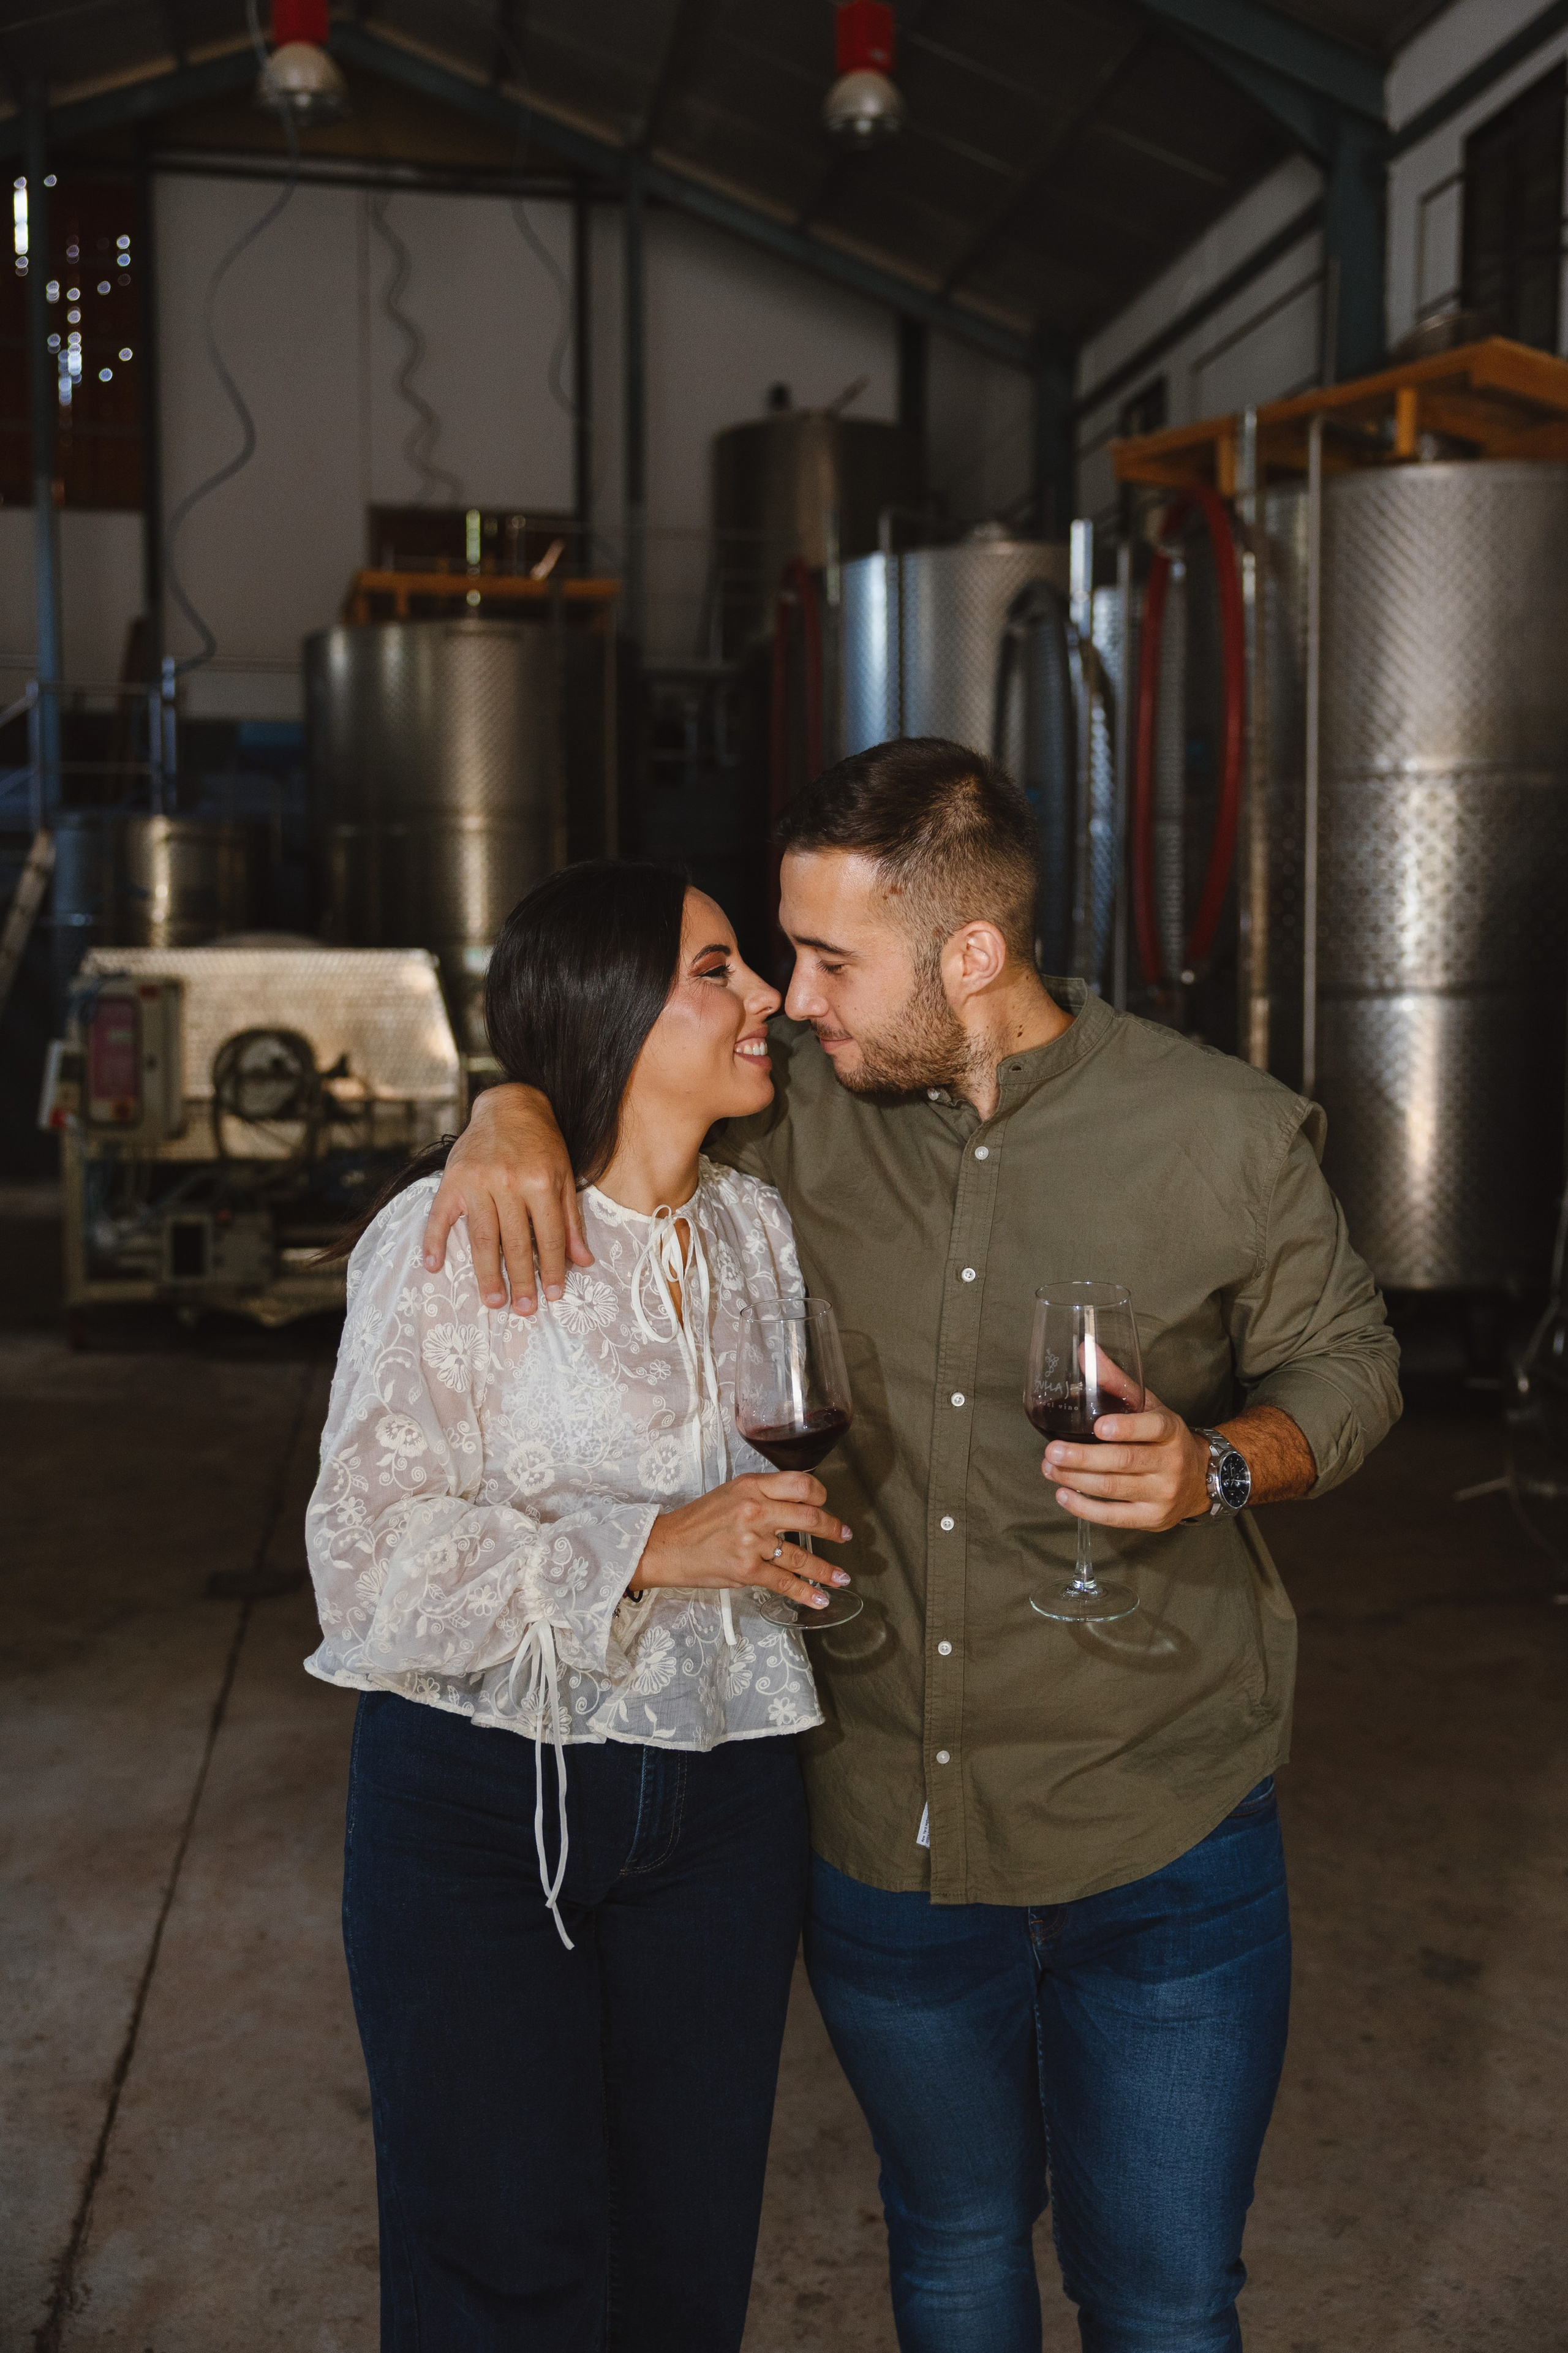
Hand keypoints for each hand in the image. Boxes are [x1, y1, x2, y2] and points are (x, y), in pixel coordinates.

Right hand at [420, 1083, 591, 1313]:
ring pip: (482, 1237)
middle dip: (521, 1280)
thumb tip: (583, 1262)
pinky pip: (440, 1216)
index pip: (548, 1237)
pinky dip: (434, 1241)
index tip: (554, 1295)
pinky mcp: (452, 1179)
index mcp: (540, 1182)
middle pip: (515, 1243)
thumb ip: (571, 1221)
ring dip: (487, 1273)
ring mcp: (477, 1181)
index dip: (552, 1269)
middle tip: (523, 1310)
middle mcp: (508, 1182)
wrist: (510, 1105)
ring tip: (494, 1301)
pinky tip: (434, 1266)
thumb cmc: (542, 1144)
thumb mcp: (564, 1177)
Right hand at [632, 1474, 852, 1611]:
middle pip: (809, 1517)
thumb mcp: (730, 1493)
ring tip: (841, 1577)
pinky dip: (806, 1592)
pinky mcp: (747, 1570)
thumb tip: (797, 1503)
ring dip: (826, 1569)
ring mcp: (752, 1542)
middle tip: (844, 1535)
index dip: (820, 1495)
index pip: (801, 1484)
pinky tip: (821, 1598)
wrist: (665, 1546)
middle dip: (833, 1529)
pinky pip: (784, 1582)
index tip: (825, 1504)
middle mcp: (754, 1511)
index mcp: (751, 1487)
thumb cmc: (697, 1521)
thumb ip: (762, 1494)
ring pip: (801, 1556)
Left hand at [1040, 1385, 1210, 1532]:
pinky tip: (1064, 1495)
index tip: (1098, 1427)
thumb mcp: (1149, 1406)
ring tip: (1049, 1468)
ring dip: (1076, 1479)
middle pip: (1125, 1461)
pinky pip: (1114, 1517)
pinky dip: (1085, 1508)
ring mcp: (1162, 1494)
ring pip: (1114, 1488)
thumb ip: (1117, 1381)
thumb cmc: (1164, 1438)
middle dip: (1084, 1458)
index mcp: (1171, 1430)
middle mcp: (1170, 1463)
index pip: (1153, 1428)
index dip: (1126, 1428)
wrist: (1201, 1478)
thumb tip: (1085, 1350)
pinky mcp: (1152, 1518)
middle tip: (1052, 1451)